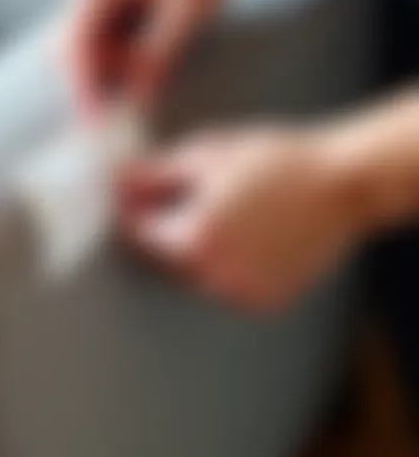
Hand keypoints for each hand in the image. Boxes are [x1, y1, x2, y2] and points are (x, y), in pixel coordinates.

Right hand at [60, 0, 246, 119]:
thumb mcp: (189, 14)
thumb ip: (158, 57)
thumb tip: (136, 102)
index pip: (77, 42)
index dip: (82, 84)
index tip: (95, 120)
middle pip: (71, 46)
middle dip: (91, 81)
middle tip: (115, 113)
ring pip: (81, 46)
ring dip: (104, 71)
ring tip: (143, 81)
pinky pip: (96, 39)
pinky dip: (112, 60)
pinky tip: (140, 67)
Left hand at [117, 126, 362, 313]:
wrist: (340, 183)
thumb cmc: (272, 160)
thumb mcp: (206, 155)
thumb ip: (153, 174)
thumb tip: (116, 182)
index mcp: (193, 240)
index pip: (138, 234)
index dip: (133, 211)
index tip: (136, 196)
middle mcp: (213, 276)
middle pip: (163, 258)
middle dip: (164, 230)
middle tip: (184, 199)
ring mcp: (240, 293)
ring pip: (194, 275)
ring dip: (193, 251)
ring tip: (224, 215)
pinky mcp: (264, 300)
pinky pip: (226, 285)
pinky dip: (225, 266)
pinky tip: (246, 236)